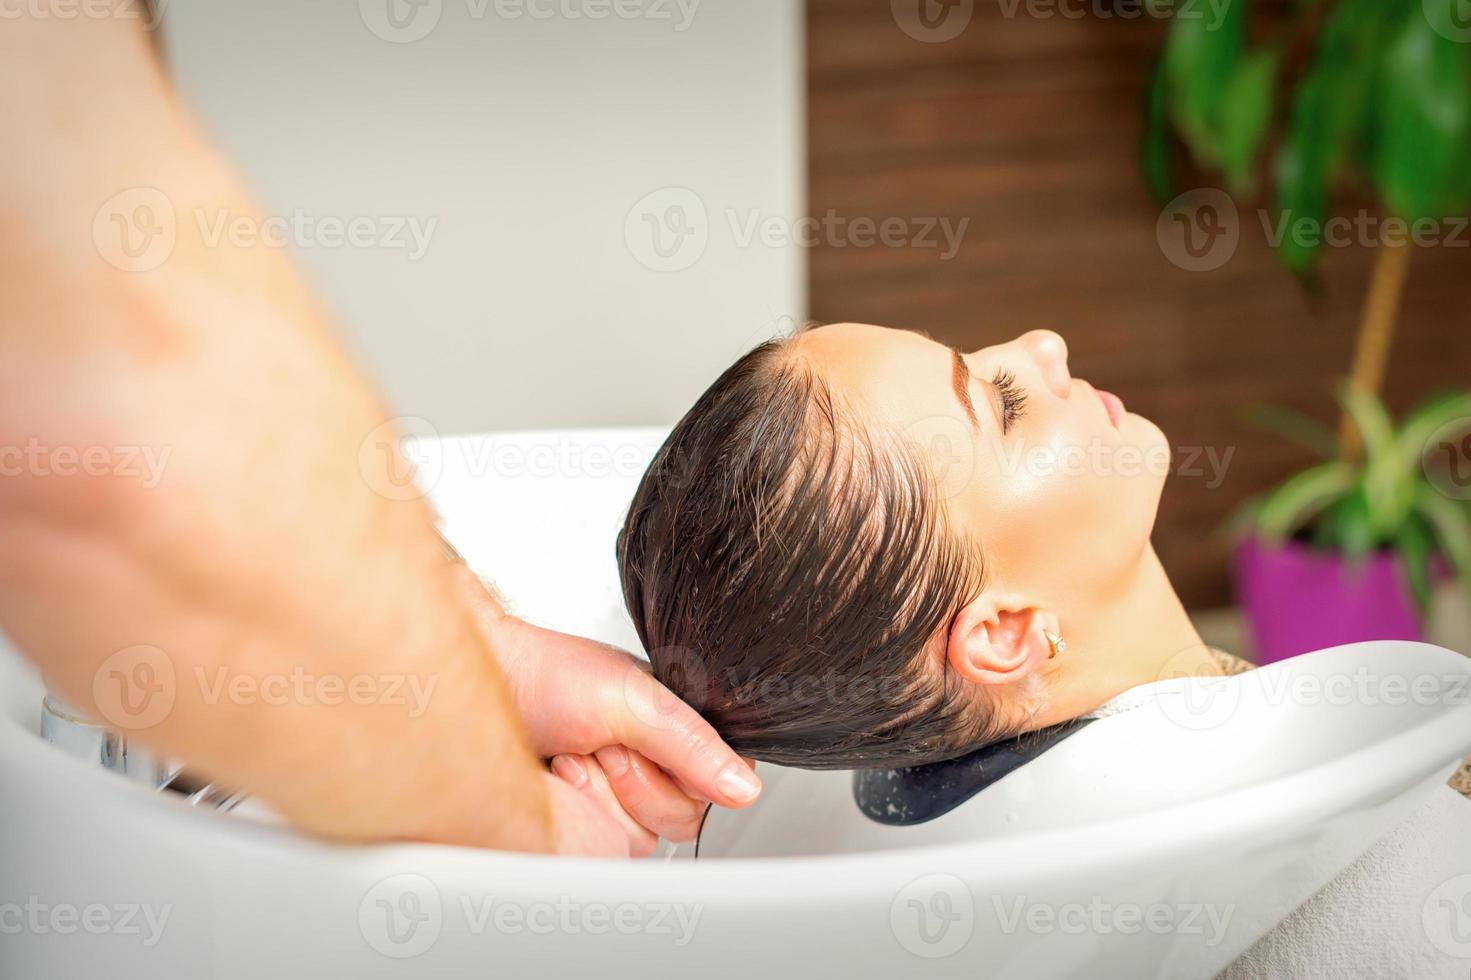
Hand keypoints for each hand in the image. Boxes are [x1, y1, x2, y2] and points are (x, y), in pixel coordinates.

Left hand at [451, 563, 760, 854]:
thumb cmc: (548, 675)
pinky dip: (581, 810)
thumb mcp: (633, 698)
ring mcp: (618, 801)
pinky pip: (608, 849)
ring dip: (603, 794)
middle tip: (602, 743)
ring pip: (645, 838)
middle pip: (684, 817)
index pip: (720, 781)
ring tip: (576, 756)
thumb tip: (743, 787)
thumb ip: (692, 743)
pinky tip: (560, 781)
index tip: (642, 743)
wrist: (488, 687)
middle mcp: (654, 767)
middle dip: (636, 779)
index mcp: (676, 731)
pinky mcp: (586, 829)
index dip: (679, 770)